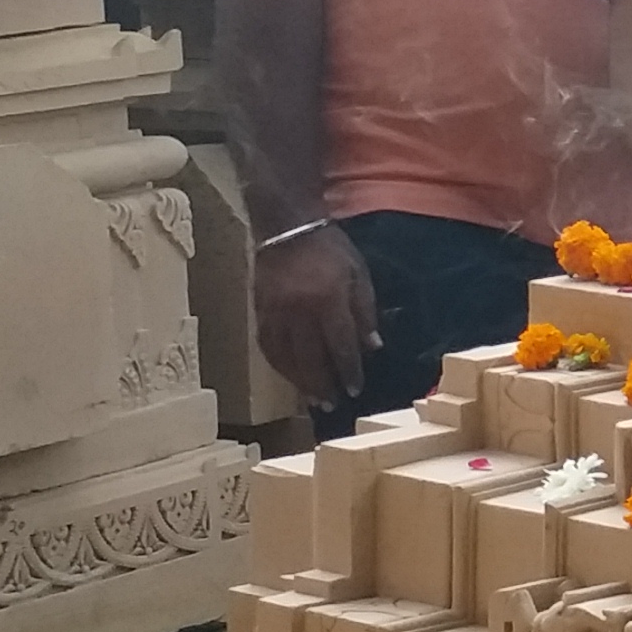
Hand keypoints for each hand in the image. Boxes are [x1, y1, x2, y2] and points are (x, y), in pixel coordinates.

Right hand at [253, 222, 378, 406]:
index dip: (348, 370)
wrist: (287, 227)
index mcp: (328, 300)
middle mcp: (299, 311)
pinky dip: (278, 365)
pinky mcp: (259, 311)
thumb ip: (365, 312)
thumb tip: (372, 348)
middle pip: (311, 358)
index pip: (341, 345)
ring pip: (285, 357)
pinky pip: (268, 346)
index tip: (355, 389)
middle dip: (323, 384)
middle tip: (331, 404)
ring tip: (311, 399)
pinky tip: (289, 376)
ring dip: (299, 381)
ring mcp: (275, 312)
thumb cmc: (331, 249)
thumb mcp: (359, 274)